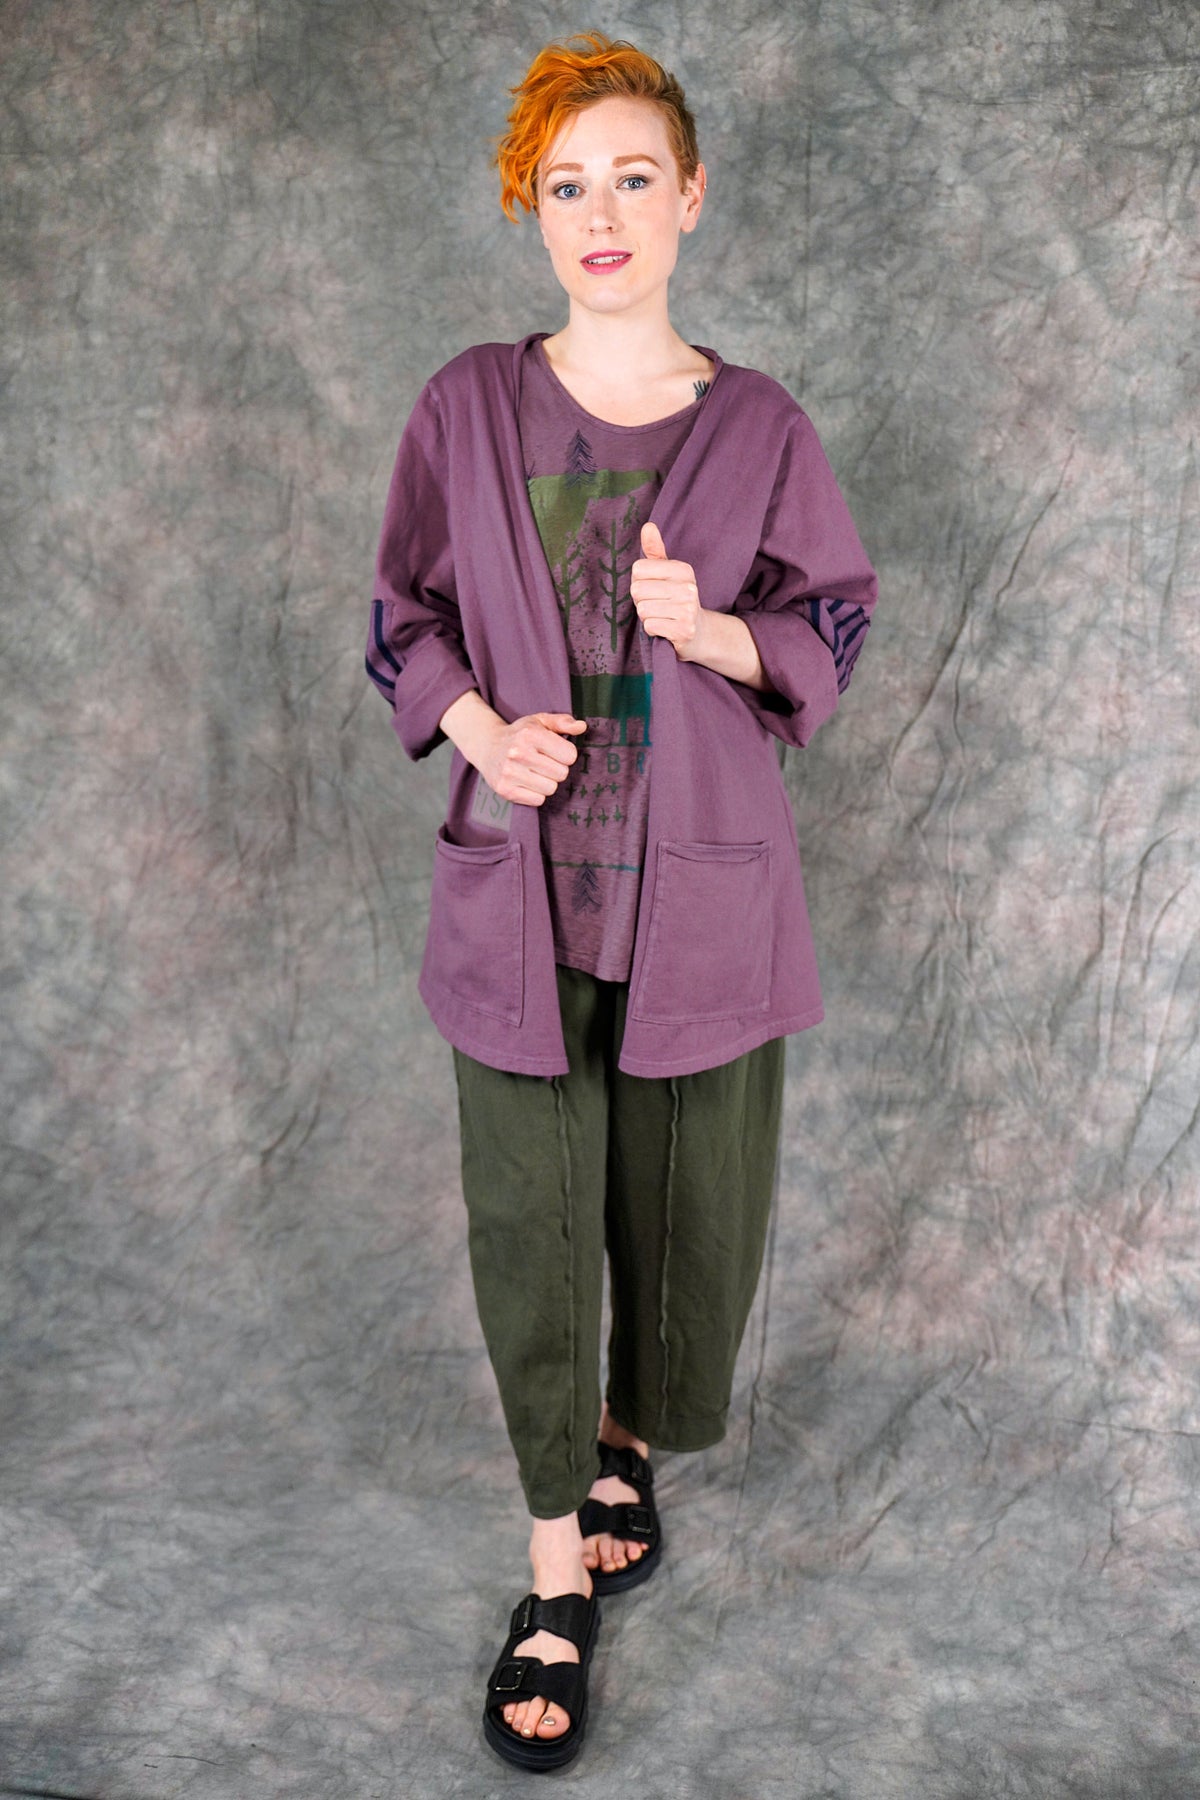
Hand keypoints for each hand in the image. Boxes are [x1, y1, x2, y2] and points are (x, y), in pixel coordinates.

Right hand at [478, 711, 586, 806]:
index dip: (565, 754)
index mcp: (530, 734)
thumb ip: (562, 722)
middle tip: (543, 762)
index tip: (554, 752)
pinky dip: (536, 794)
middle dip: (556, 769)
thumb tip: (582, 726)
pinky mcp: (505, 789)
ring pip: (550, 788)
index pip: (570, 755)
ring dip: (547, 782)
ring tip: (534, 772)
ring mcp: (510, 772)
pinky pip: (538, 800)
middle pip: (561, 774)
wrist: (487, 746)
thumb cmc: (520, 734)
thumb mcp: (539, 721)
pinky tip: (526, 782)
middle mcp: (518, 752)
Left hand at [629, 520, 705, 660]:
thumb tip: (648, 526)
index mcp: (683, 569)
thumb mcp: (667, 573)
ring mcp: (688, 609)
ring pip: (642, 609)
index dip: (640, 582)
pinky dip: (652, 630)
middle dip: (641, 601)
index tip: (655, 589)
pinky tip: (665, 628)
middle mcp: (688, 587)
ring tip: (662, 616)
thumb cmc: (675, 600)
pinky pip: (650, 626)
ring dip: (647, 616)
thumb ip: (655, 550)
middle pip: (637, 589)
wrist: (699, 633)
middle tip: (658, 605)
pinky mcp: (684, 630)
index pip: (638, 568)